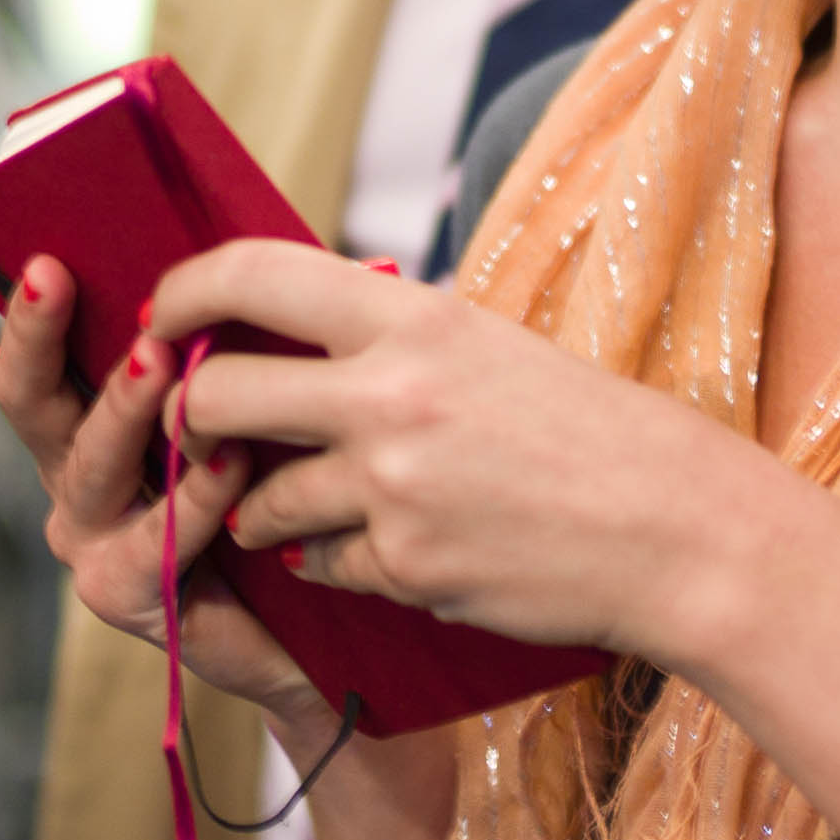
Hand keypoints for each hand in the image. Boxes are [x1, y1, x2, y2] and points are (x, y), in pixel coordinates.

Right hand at [0, 252, 333, 730]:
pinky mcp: (122, 594)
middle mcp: (74, 477)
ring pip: (90, 466)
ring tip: (165, 367)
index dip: (32, 313)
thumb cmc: (282, 496)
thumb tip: (226, 262)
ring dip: (126, 412)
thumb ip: (223, 348)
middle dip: (40, 339)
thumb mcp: (251, 408)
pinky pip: (150, 541)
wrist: (310, 625)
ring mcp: (90, 539)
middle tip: (62, 281)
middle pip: (31, 402)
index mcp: (90, 419)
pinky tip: (231, 466)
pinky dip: (191, 501)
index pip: (41, 358)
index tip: (48, 260)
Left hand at [147, 238, 752, 663]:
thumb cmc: (589, 431)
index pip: (252, 274)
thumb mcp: (487, 346)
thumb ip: (388, 337)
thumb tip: (284, 330)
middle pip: (217, 394)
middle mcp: (390, 393)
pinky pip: (319, 562)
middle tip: (193, 428)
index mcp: (414, 316)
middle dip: (187, 417)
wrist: (677, 531)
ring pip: (257, 496)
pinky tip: (380, 548)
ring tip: (295, 505)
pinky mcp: (404, 566)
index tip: (162, 314)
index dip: (183, 290)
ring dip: (256, 506)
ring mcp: (391, 486)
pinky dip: (331, 560)